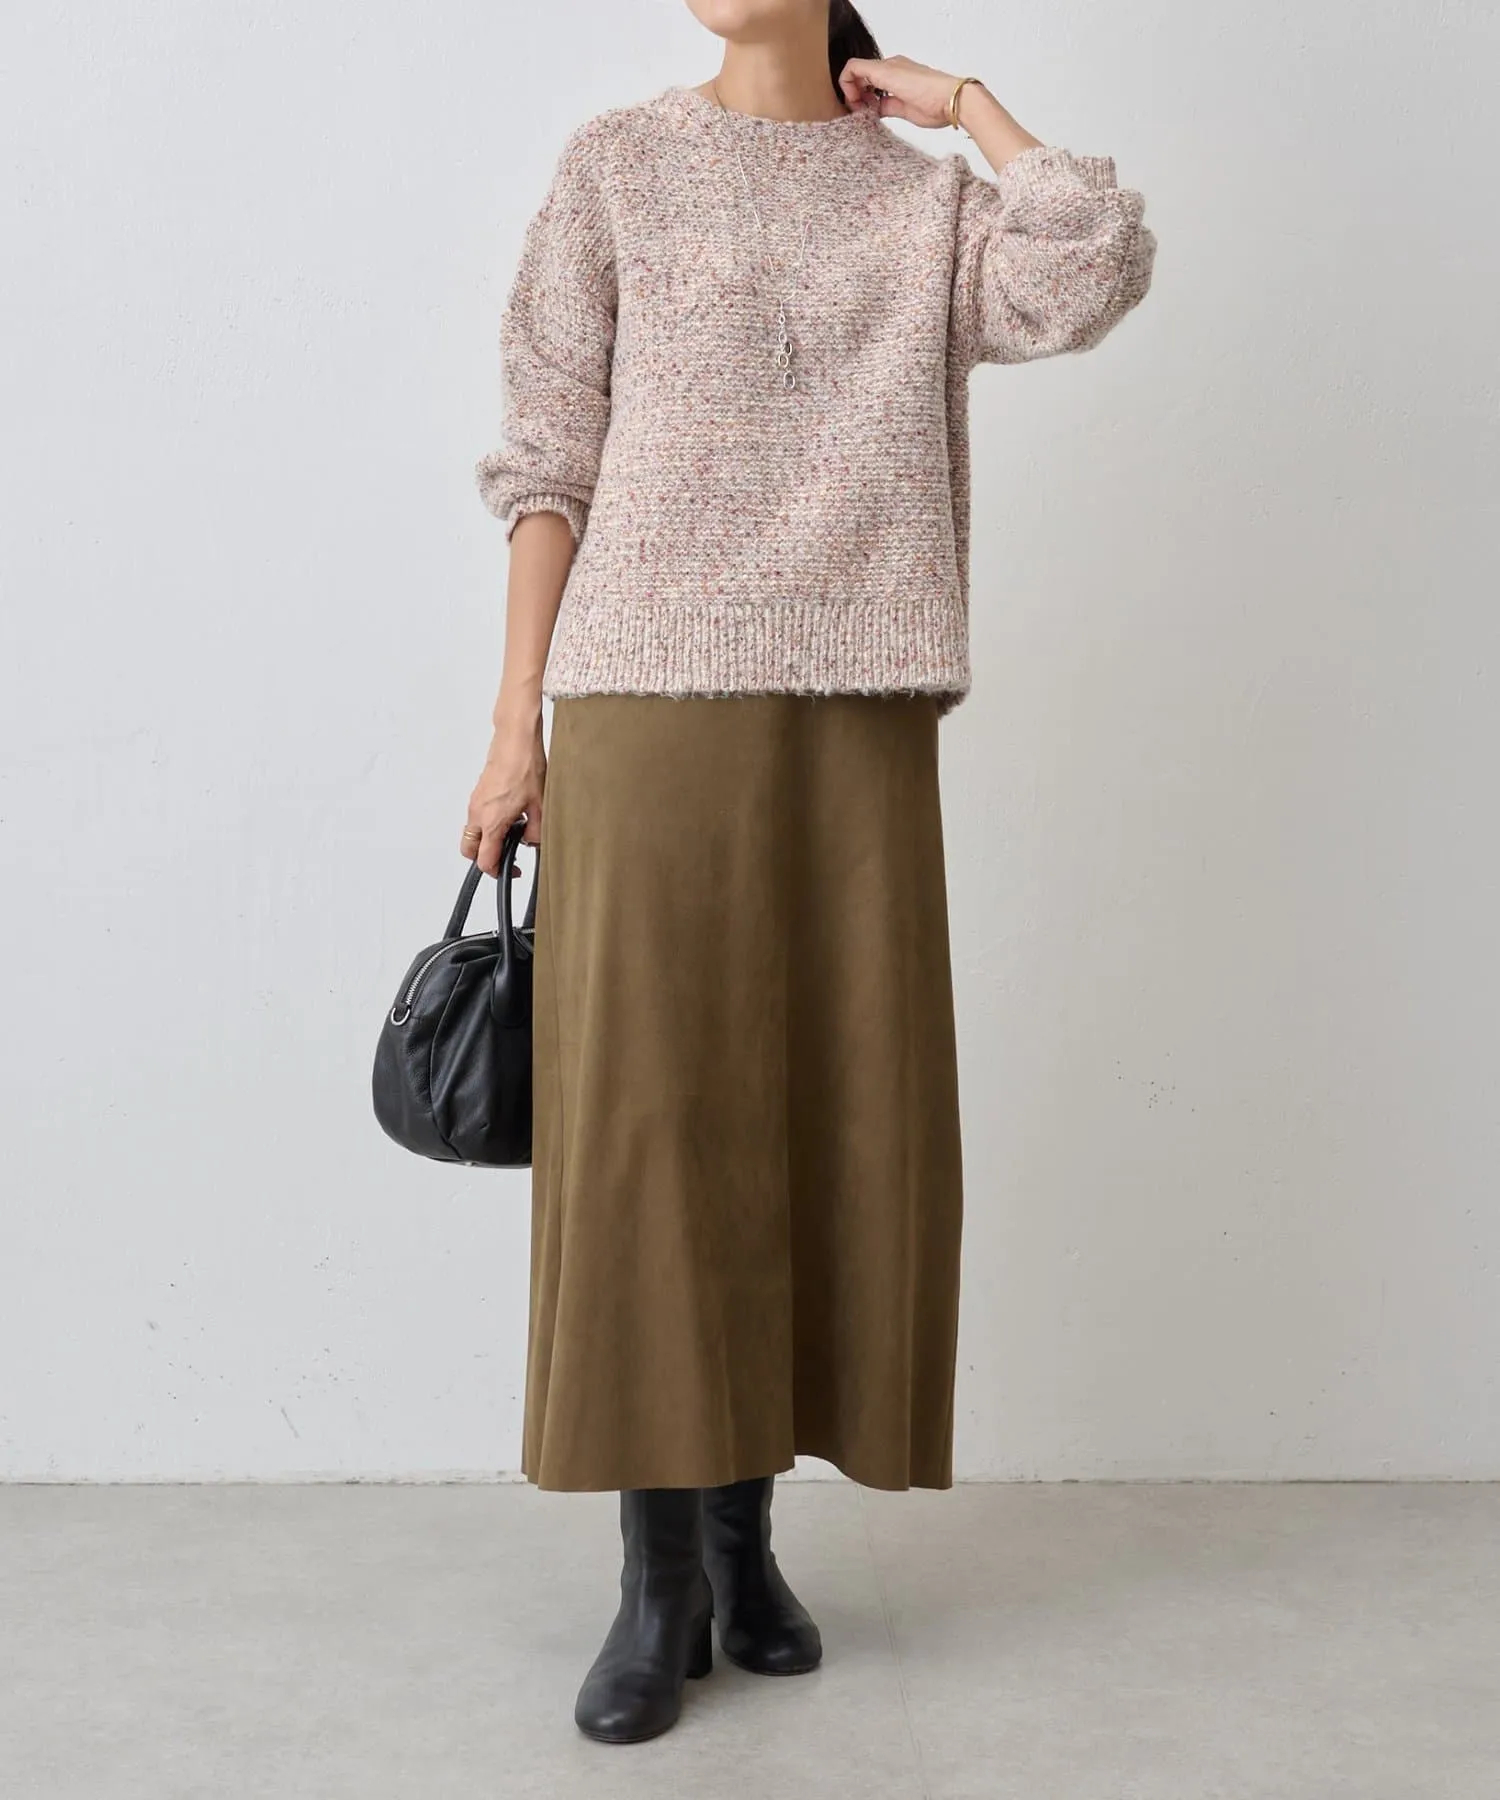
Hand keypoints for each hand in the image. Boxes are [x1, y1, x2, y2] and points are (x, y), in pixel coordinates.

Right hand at [461, 712, 544, 877]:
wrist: (515, 740)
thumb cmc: (525, 766)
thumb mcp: (540, 806)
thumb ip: (536, 831)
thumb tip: (532, 842)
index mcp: (492, 821)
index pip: (485, 860)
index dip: (498, 872)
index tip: (513, 871)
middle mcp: (478, 814)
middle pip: (469, 850)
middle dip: (485, 859)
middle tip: (506, 859)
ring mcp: (475, 803)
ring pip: (472, 833)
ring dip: (487, 840)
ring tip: (512, 832)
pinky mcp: (478, 794)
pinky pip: (476, 818)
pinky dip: (487, 825)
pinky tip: (509, 816)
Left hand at [836, 55, 978, 130]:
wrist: (952, 100)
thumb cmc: (937, 106)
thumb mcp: (905, 110)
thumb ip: (888, 107)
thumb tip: (876, 109)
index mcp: (898, 74)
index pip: (870, 79)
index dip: (860, 95)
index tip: (863, 112)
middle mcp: (892, 65)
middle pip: (861, 73)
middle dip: (853, 94)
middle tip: (858, 113)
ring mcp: (888, 66)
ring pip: (856, 69)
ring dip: (850, 90)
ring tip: (858, 110)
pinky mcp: (884, 71)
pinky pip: (854, 68)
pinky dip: (847, 84)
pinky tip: (856, 103)